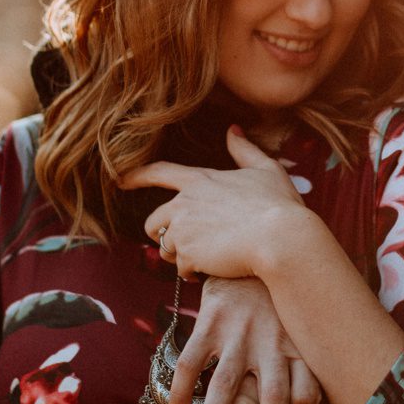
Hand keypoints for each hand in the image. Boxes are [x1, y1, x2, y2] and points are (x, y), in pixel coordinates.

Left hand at [122, 128, 306, 284]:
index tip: (121, 180)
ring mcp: (183, 229)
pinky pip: (181, 269)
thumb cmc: (279, 205)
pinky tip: (211, 271)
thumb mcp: (266, 170)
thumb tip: (233, 130)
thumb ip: (245, 150)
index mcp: (200, 180)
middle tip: (188, 245)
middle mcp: (184, 202)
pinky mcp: (187, 255)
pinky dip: (193, 273)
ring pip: (166, 249)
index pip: (159, 172)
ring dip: (181, 256)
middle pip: (153, 222)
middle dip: (165, 235)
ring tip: (206, 258)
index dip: (137, 176)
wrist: (283, 239)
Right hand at [172, 276, 323, 403]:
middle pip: (274, 398)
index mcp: (300, 345)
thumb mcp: (305, 326)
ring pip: (227, 386)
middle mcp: (273, 341)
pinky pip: (191, 363)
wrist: (257, 241)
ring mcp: (240, 331)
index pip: (309, 396)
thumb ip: (311, 366)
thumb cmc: (283, 299)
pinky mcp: (211, 321)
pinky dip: (183, 393)